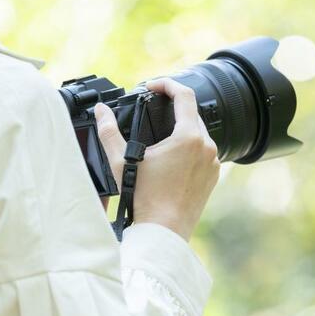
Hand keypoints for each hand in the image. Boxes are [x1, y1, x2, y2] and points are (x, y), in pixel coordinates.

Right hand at [94, 78, 220, 240]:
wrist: (164, 231)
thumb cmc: (145, 199)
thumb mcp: (122, 161)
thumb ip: (109, 132)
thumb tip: (101, 111)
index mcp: (188, 137)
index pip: (184, 95)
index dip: (167, 84)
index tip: (154, 86)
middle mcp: (206, 146)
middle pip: (192, 113)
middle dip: (173, 107)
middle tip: (154, 108)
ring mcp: (213, 162)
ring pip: (199, 133)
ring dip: (182, 128)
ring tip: (161, 134)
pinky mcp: (213, 176)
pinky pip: (204, 152)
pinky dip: (189, 148)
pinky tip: (172, 156)